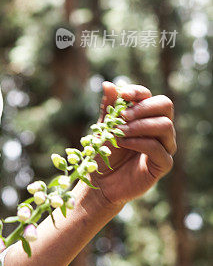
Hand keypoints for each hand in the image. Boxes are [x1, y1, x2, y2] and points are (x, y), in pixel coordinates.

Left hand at [88, 81, 176, 208]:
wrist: (100, 182)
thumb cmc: (103, 152)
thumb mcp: (103, 126)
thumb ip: (108, 107)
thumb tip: (108, 84)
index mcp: (146, 116)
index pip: (150, 96)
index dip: (137, 92)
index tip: (122, 94)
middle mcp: (159, 129)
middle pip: (165, 105)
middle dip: (143, 107)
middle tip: (123, 116)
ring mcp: (164, 146)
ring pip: (165, 125)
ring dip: (140, 125)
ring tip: (119, 132)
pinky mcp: (163, 164)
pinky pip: (159, 149)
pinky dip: (139, 143)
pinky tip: (123, 143)